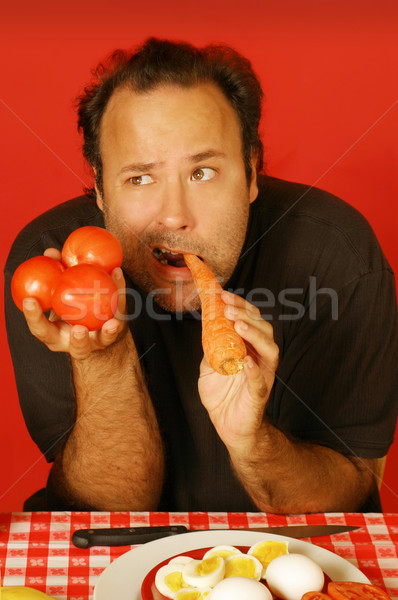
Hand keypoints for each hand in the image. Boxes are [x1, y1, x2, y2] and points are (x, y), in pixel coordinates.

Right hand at [21, 248, 126, 359]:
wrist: (90, 317)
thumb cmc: (68, 302)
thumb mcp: (59, 290)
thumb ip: (56, 273)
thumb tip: (50, 252)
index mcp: (55, 334)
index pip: (40, 329)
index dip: (33, 317)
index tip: (29, 300)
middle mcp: (74, 343)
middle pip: (76, 349)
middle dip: (77, 340)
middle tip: (79, 329)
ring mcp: (96, 342)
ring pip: (103, 343)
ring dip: (106, 334)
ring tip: (112, 323)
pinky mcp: (113, 333)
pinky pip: (120, 323)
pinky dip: (122, 304)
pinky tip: (120, 287)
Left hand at [198, 290, 278, 451]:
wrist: (230, 427)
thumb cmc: (224, 395)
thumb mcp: (210, 364)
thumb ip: (211, 346)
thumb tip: (204, 324)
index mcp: (250, 347)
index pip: (250, 320)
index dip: (239, 305)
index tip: (223, 295)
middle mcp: (261, 357)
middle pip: (262, 328)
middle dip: (245, 314)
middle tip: (227, 307)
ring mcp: (263, 374)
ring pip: (269, 349)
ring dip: (254, 334)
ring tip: (238, 325)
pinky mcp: (259, 394)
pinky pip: (260, 379)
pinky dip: (254, 368)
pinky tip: (246, 360)